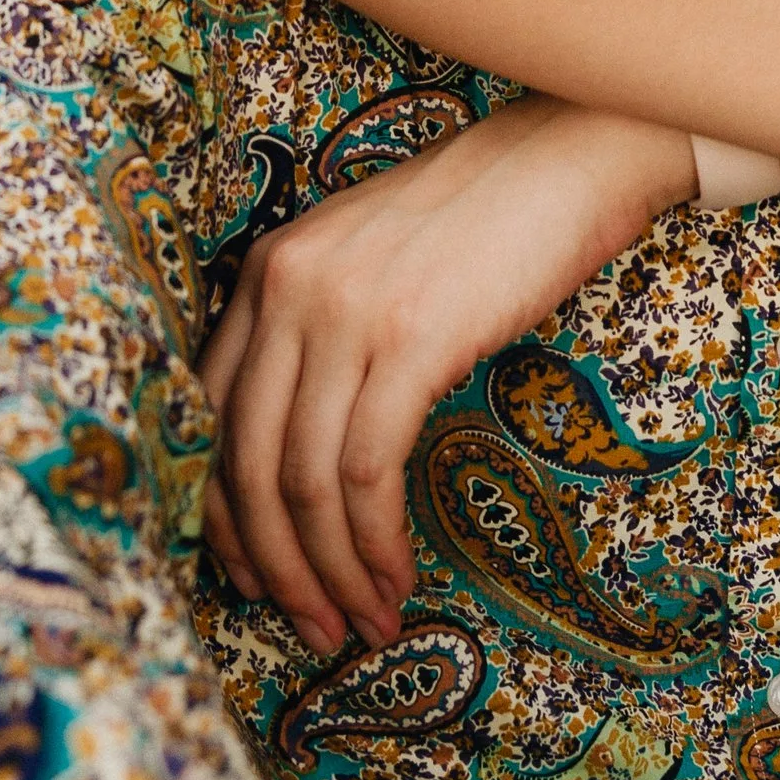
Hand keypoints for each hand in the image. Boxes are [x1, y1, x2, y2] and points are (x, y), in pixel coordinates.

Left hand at [201, 98, 693, 653]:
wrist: (570, 154)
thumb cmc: (486, 219)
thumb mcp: (372, 262)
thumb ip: (324, 331)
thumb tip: (308, 450)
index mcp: (269, 271)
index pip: (209, 418)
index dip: (225, 515)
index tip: (254, 576)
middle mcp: (288, 288)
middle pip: (245, 461)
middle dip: (274, 564)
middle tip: (310, 625)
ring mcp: (346, 312)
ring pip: (303, 478)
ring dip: (330, 570)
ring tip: (362, 619)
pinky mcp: (412, 339)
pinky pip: (368, 469)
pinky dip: (374, 542)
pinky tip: (396, 577)